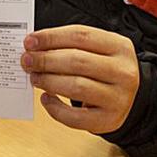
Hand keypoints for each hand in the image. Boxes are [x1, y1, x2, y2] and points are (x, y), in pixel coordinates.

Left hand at [21, 25, 139, 134]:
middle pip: (77, 61)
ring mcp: (118, 98)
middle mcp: (123, 72)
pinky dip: (55, 109)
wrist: (129, 99)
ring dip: (49, 81)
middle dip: (46, 60)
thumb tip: (35, 47)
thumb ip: (71, 45)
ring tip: (35, 78)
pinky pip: (75, 117)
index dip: (52, 37)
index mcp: (120, 46)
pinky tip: (46, 99)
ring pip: (76, 86)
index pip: (81, 35)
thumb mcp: (98, 51)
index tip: (30, 42)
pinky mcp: (108, 120)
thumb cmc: (105, 70)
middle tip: (27, 60)